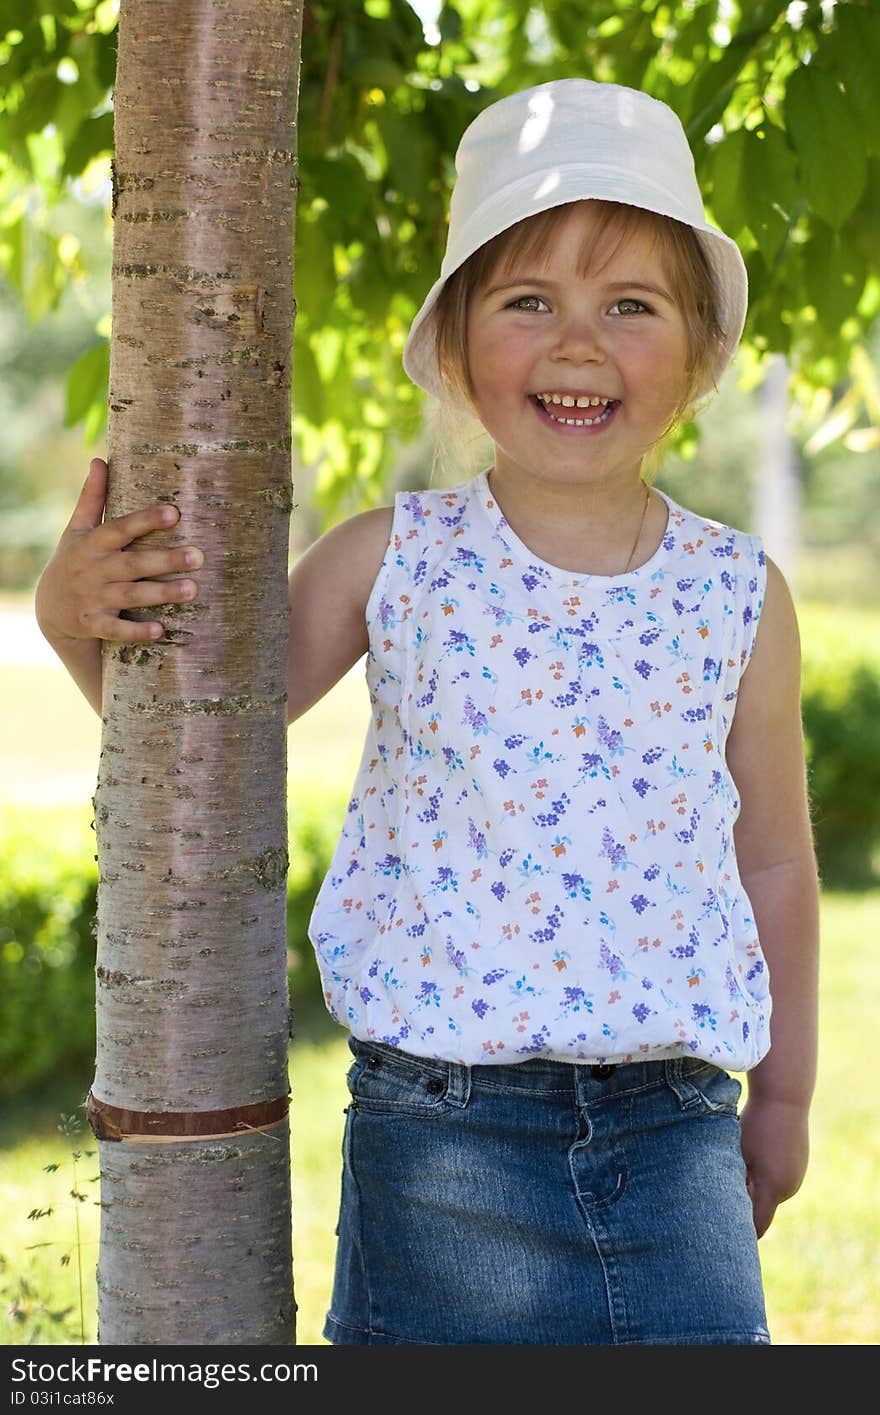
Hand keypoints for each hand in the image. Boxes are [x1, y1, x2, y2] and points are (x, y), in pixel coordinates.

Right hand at [34, 457, 203, 644]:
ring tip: (192, 589)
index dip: (145, 520)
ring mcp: (93, 599)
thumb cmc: (74, 560)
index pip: (121, 529)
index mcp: (93, 543)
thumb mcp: (77, 529)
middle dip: (164, 560)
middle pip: (133, 564)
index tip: (174, 512)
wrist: (50, 608)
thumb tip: (98, 459)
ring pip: (130, 596)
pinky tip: (160, 630)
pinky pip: (116, 630)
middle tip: (198, 556)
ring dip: (161, 593)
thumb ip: (92, 497)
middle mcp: (93, 570)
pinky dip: (136, 632)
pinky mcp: (94, 624)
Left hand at [738, 1094, 809, 1237]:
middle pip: (763, 1209)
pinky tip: (756, 1155)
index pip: (758, 1225)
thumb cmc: (755, 1124)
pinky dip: (767, 1175)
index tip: (726, 1237)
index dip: (743, 1233)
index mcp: (772, 1188)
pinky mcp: (800, 1165)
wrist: (785, 1098)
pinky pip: (780, 1179)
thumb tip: (725, 1204)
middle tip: (723, 1199)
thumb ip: (733, 1181)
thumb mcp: (738, 1152)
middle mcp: (789, 1188)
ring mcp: (797, 1176)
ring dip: (757, 1188)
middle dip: (746, 1206)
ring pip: (771, 1193)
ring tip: (741, 1168)